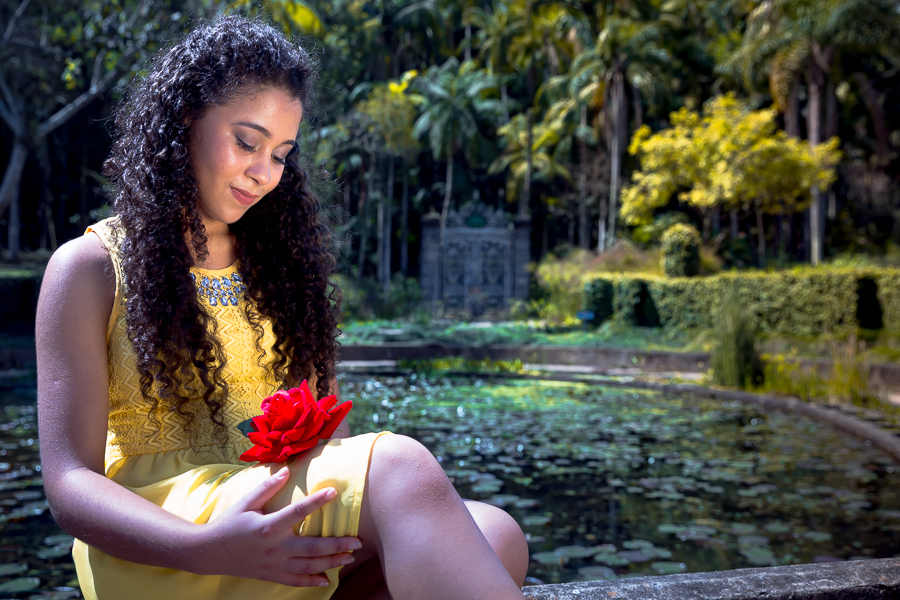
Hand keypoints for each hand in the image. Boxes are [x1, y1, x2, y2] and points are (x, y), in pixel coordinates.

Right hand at [196, 467, 360, 585]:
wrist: (210, 553)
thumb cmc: (229, 523)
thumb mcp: (245, 503)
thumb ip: (267, 488)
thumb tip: (286, 470)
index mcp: (268, 527)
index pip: (297, 512)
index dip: (316, 501)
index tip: (333, 491)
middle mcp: (274, 548)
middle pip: (312, 548)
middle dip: (337, 545)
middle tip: (358, 541)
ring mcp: (274, 564)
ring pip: (308, 566)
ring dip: (331, 562)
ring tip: (350, 556)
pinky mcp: (272, 575)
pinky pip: (296, 581)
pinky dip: (313, 581)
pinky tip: (328, 579)